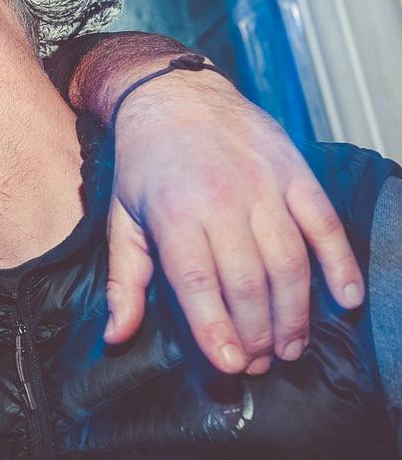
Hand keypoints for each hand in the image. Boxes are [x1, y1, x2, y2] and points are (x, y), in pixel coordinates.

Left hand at [104, 67, 364, 374]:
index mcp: (174, 215)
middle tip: (261, 364)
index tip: (230, 364)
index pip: (198, 283)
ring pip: (290, 261)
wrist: (174, 95)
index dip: (216, 329)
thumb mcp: (121, 220)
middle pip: (249, 281)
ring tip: (291, 347)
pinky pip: (324, 225)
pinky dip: (340, 265)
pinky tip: (344, 301)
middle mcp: (222, 201)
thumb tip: (116, 336)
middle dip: (258, 332)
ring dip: (295, 312)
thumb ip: (124, 281)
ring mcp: (264, 186)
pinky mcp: (296, 174)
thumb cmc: (144, 166)